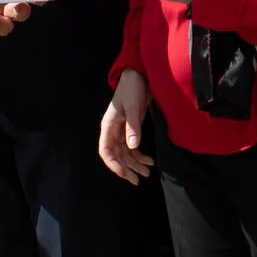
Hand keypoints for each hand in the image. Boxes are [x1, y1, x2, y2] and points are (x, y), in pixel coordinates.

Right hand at [98, 69, 154, 183]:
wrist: (138, 75)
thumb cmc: (132, 89)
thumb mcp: (133, 108)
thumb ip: (133, 128)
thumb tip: (133, 147)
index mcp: (108, 126)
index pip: (106, 151)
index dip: (113, 164)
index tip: (124, 174)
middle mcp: (113, 131)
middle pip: (117, 156)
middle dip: (127, 169)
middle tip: (138, 181)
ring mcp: (122, 131)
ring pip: (126, 153)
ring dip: (136, 164)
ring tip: (148, 173)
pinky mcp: (131, 129)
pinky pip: (133, 147)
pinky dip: (141, 155)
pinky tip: (150, 161)